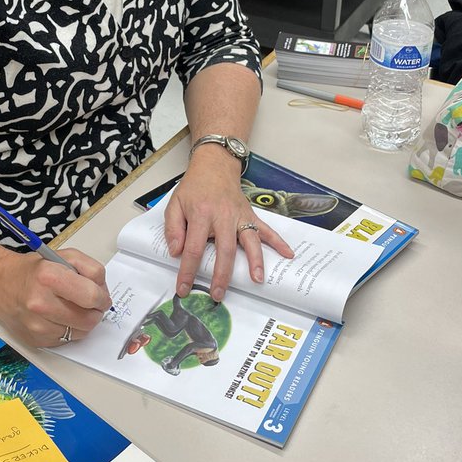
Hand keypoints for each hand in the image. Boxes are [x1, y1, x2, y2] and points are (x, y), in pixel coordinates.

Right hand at [0, 245, 109, 348]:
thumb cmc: (33, 270)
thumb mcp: (64, 256)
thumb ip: (90, 269)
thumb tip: (103, 293)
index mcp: (48, 277)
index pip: (91, 296)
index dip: (102, 297)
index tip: (101, 296)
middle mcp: (40, 303)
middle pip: (89, 319)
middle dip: (96, 311)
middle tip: (91, 303)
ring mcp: (37, 325)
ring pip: (81, 332)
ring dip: (84, 321)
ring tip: (73, 307)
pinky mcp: (37, 340)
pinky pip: (67, 339)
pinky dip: (70, 329)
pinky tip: (59, 317)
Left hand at [163, 151, 293, 302]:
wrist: (213, 166)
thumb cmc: (193, 188)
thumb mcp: (175, 204)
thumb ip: (173, 229)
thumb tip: (176, 252)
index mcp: (201, 215)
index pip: (193, 248)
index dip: (188, 271)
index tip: (184, 288)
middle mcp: (222, 217)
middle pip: (224, 250)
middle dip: (221, 275)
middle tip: (218, 294)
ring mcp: (239, 216)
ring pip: (249, 241)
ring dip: (255, 261)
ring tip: (257, 280)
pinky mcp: (250, 215)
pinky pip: (266, 230)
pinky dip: (278, 242)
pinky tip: (288, 254)